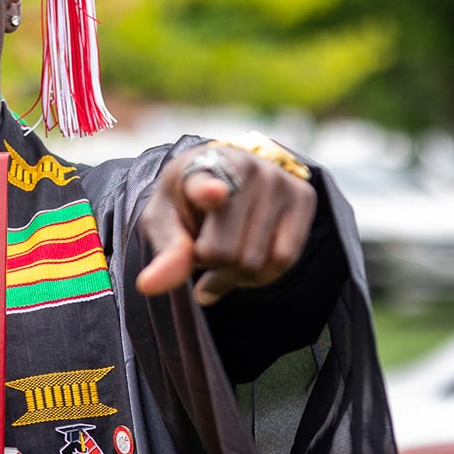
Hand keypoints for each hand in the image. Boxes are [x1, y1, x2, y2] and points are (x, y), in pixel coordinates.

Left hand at [135, 143, 317, 305]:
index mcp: (201, 168)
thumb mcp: (164, 223)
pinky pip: (285, 259)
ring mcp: (279, 180)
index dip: (207, 191)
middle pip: (228, 253)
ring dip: (235, 276)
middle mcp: (246, 167)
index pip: (205, 183)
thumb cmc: (188, 203)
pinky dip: (263, 275)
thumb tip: (148, 286)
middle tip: (204, 253)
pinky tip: (248, 263)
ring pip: (257, 262)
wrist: (226, 175)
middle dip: (211, 267)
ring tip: (225, 256)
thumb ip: (165, 252)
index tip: (213, 194)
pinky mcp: (304, 196)